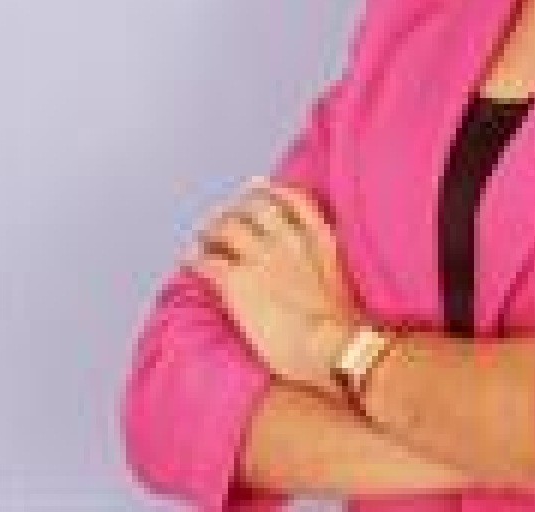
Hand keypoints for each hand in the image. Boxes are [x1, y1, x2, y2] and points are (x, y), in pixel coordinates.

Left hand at [184, 177, 360, 399]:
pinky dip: (195, 256)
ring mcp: (261, 257)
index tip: (257, 187)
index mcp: (319, 235)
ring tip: (202, 236)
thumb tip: (315, 263)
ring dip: (210, 230)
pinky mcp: (237, 282)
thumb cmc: (345, 326)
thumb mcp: (343, 278)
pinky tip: (189, 259)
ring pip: (225, 227)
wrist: (335, 348)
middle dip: (235, 207)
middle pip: (253, 206)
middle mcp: (289, 238)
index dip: (269, 191)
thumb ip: (325, 259)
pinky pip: (206, 260)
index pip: (292, 198)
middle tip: (222, 214)